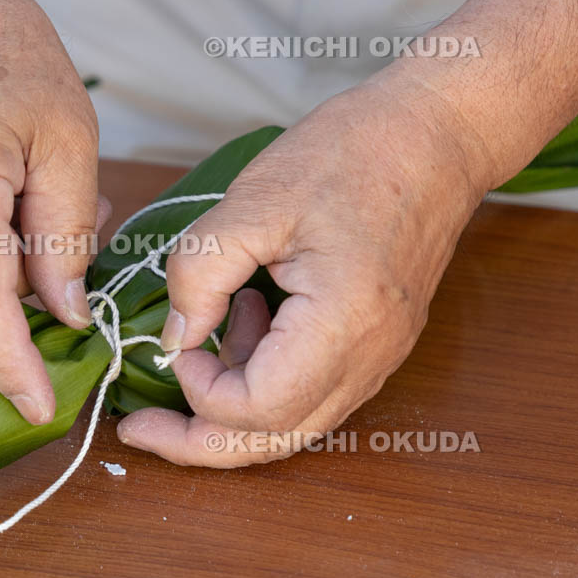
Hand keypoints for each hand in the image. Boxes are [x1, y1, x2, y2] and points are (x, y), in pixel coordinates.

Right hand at [0, 0, 101, 423]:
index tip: (40, 410)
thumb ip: (67, 234)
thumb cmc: (5, 51)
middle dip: (33, 282)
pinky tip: (4, 190)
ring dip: (8, 257)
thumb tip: (63, 317)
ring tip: (39, 188)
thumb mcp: (67, 137)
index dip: (12, 364)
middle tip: (82, 219)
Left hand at [117, 82, 484, 465]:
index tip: (176, 345)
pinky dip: (264, 380)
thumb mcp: (254, 201)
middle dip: (200, 444)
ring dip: (231, 410)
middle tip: (140, 428)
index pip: (259, 409)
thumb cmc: (352, 152)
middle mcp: (370, 357)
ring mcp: (380, 356)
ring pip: (294, 424)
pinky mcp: (377, 344)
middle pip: (275, 441)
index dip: (199, 393)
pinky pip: (313, 392)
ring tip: (197, 349)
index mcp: (344, 322)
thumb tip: (174, 338)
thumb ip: (201, 275)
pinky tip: (243, 324)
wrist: (437, 134)